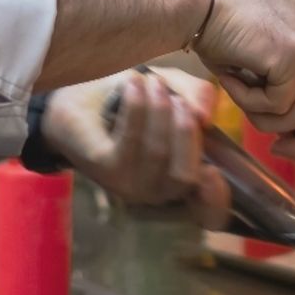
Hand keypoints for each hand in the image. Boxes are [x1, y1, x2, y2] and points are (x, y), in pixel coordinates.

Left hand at [40, 68, 231, 228]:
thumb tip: (204, 118)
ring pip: (158, 153)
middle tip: (176, 97)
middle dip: (185, 131)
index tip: (215, 174)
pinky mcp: (105, 170)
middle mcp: (158, 192)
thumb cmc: (131, 99)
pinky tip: (133, 85)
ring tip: (150, 82)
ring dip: (158, 110)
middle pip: (185, 174)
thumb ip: (198, 96)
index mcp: (181, 181)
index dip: (217, 200)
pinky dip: (136, 108)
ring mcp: (130, 186)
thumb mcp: (175, 90)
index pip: (209, 213)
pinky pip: (130, 140)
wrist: (77, 98)